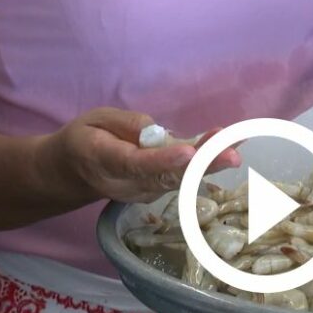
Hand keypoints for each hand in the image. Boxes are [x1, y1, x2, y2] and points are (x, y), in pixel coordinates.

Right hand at [38, 107, 239, 203]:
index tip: (188, 153)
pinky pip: (184, 177)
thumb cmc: (85, 139)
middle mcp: (130, 184)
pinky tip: (230, 146)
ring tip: (238, 146)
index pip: (137, 164)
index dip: (163, 160)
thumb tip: (156, 132)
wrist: (74, 172)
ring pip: (181, 180)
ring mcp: (146, 192)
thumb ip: (125, 125)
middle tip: (232, 155)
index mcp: (107, 162)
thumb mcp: (95, 120)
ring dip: (211, 164)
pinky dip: (207, 163)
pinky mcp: (159, 190)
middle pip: (168, 177)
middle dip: (202, 165)